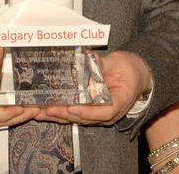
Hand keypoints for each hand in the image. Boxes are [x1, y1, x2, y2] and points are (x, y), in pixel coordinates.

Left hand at [35, 50, 150, 125]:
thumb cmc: (131, 70)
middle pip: (85, 118)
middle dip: (65, 114)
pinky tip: (46, 113)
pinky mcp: (91, 110)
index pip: (103, 112)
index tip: (72, 107)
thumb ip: (102, 64)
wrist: (137, 75)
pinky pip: (75, 114)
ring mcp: (99, 114)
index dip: (86, 111)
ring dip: (59, 116)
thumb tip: (88, 59)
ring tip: (41, 113)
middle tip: (49, 109)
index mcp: (119, 102)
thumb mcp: (119, 63)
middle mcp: (108, 114)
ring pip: (77, 119)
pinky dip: (61, 113)